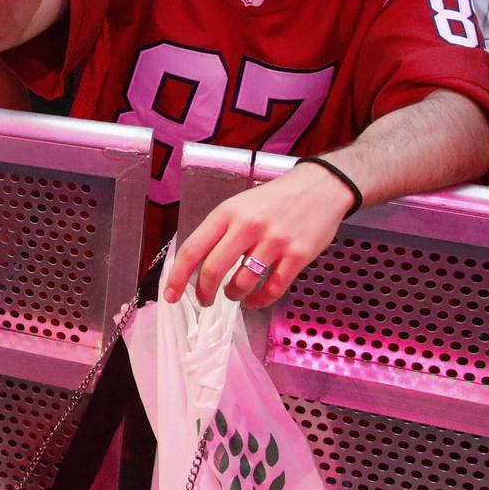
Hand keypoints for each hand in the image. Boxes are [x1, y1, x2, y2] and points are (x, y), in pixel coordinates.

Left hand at [166, 161, 355, 308]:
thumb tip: (196, 264)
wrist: (318, 188)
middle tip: (204, 300)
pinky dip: (260, 300)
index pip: (193, 248)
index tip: (170, 294)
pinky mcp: (297, 255)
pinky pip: (273, 288)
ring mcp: (274, 241)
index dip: (177, 276)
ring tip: (234, 293)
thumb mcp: (238, 206)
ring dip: (234, 295)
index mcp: (227, 213)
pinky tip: (255, 299)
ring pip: (243, 282)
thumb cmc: (273, 200)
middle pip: (213, 269)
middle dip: (204, 292)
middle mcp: (247, 226)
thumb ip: (219, 232)